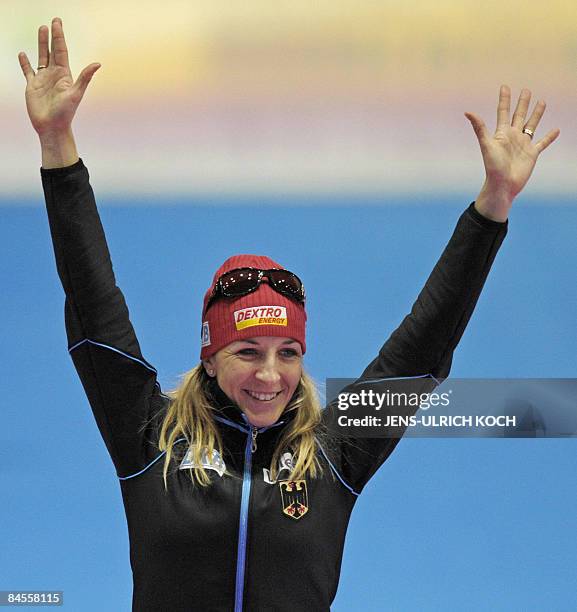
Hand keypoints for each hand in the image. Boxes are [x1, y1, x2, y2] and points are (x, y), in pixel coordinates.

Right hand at [18, 17, 100, 135]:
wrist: (52, 127)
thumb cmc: (65, 113)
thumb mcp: (76, 93)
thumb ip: (85, 77)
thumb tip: (97, 64)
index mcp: (64, 75)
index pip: (61, 51)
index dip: (59, 37)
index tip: (57, 23)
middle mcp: (54, 75)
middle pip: (52, 51)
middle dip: (52, 36)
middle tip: (53, 21)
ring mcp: (43, 80)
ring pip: (41, 57)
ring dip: (40, 44)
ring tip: (41, 29)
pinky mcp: (32, 86)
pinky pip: (28, 71)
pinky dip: (25, 63)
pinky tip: (22, 54)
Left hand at [465, 85, 559, 220]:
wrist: (502, 185)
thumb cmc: (493, 167)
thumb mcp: (486, 144)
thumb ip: (479, 128)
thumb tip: (467, 112)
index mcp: (502, 133)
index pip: (503, 112)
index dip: (504, 99)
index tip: (505, 86)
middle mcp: (513, 137)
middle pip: (519, 115)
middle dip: (522, 103)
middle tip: (526, 90)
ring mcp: (523, 145)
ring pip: (531, 125)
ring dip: (536, 114)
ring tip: (542, 101)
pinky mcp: (532, 154)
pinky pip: (542, 142)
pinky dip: (549, 137)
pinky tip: (556, 130)